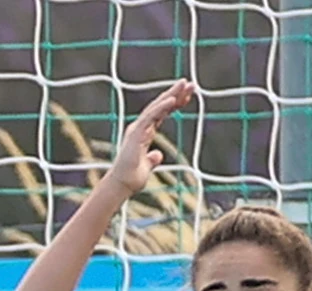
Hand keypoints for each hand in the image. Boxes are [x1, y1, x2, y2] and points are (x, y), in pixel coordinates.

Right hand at [97, 80, 194, 201]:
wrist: (121, 185)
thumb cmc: (132, 178)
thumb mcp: (147, 166)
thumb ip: (152, 159)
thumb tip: (157, 155)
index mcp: (143, 133)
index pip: (160, 113)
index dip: (174, 103)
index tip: (188, 96)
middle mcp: (139, 127)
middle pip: (159, 106)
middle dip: (175, 93)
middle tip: (190, 83)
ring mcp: (137, 129)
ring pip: (156, 107)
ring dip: (171, 95)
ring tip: (184, 85)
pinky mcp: (135, 134)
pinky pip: (150, 117)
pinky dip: (161, 107)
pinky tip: (172, 99)